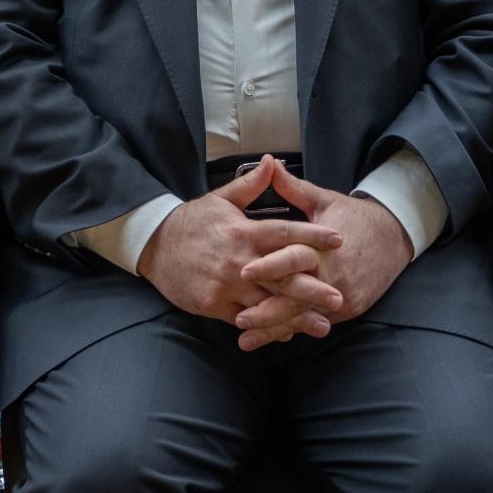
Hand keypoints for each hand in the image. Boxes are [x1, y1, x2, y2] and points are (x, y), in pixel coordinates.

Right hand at [135, 157, 344, 347]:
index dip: (313, 236)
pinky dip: (267, 326)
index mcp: (243, 232)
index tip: (339, 240)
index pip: (284, 234)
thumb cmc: (191, 223)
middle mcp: (238, 260)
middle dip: (312, 289)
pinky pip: (246, 318)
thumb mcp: (220, 199)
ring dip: (296, 316)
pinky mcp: (214, 304)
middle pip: (282, 276)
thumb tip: (272, 161)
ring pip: (267, 303)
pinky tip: (288, 332)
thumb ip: (251, 185)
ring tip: (322, 325)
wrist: (154, 246)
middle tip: (339, 298)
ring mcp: (226, 285)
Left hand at [236, 164, 412, 348]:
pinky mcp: (350, 309)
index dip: (268, 266)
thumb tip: (268, 164)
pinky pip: (318, 321)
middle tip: (239, 319)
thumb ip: (293, 188)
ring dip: (275, 329)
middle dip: (267, 311)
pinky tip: (272, 339)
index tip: (243, 273)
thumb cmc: (354, 216)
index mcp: (323, 247)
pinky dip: (295, 329)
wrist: (396, 236)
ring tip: (246, 340)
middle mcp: (333, 275)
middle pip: (296, 297)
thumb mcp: (324, 200)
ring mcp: (343, 295)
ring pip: (304, 316)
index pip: (294, 259)